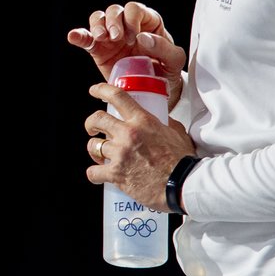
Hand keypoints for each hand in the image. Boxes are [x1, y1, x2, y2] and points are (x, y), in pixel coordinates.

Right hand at [67, 1, 185, 107]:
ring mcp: (111, 37)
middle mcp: (127, 26)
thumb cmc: (167, 71)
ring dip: (97, 26)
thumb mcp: (175, 60)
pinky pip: (86, 39)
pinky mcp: (99, 50)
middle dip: (114, 21)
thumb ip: (164, 47)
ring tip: (102, 38)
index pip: (134, 9)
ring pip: (98, 19)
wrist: (155, 91)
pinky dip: (79, 36)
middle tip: (118, 38)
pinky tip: (74, 36)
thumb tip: (144, 38)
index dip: (132, 19)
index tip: (134, 37)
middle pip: (114, 11)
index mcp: (147, 22)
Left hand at [84, 83, 195, 209]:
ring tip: (100, 155)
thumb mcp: (177, 133)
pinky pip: (93, 172)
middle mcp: (128, 134)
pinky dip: (94, 174)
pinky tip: (99, 175)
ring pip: (93, 145)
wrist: (183, 185)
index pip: (117, 96)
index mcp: (143, 121)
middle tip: (92, 128)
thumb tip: (161, 120)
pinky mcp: (115, 173)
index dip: (101, 90)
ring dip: (95, 150)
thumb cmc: (182, 162)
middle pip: (97, 119)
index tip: (94, 91)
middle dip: (91, 123)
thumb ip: (165, 123)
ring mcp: (120, 153)